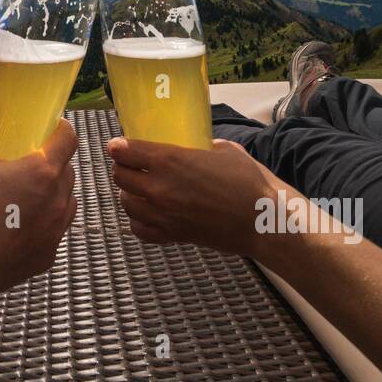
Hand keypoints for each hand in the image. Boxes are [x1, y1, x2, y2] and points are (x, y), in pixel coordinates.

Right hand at [0, 103, 77, 296]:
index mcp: (44, 172)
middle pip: (67, 171)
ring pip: (66, 201)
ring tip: (27, 194)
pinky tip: (21, 225)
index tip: (49, 128)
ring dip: (53, 193)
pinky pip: (55, 230)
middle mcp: (60, 199)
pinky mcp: (49, 254)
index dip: (62, 129)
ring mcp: (57, 229)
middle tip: (29, 162)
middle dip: (53, 163)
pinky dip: (44, 223)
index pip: (70, 139)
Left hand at [108, 136, 281, 257]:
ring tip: (139, 189)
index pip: (124, 151)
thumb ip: (201, 147)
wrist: (263, 220)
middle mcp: (159, 188)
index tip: (119, 145)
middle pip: (119, 177)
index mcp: (170, 160)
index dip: (118, 146)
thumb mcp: (224, 150)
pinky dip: (138, 221)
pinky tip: (148, 214)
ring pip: (125, 203)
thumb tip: (196, 147)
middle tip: (131, 165)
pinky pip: (139, 229)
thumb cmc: (248, 181)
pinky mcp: (172, 236)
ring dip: (129, 193)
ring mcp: (163, 214)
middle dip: (122, 168)